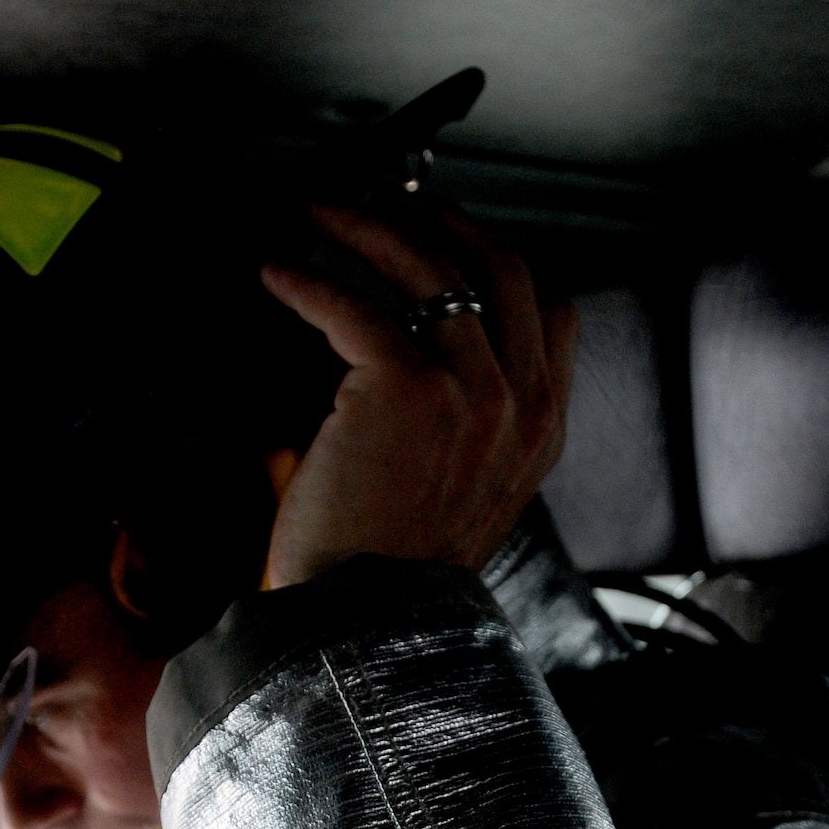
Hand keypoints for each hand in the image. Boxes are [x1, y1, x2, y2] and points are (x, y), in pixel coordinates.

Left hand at [260, 204, 577, 589]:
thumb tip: (441, 359)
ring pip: (428, 270)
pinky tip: (280, 275)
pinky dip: (310, 280)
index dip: (494, 256)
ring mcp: (472, 393)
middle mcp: (521, 404)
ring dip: (366, 228)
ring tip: (320, 218)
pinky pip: (356, 304)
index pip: (548, 307)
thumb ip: (480, 430)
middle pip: (497, 266)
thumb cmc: (397, 573)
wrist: (371, 627)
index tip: (447, 235)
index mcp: (543, 430)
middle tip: (381, 201)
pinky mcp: (407, 391)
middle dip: (438, 218)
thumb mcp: (470, 499)